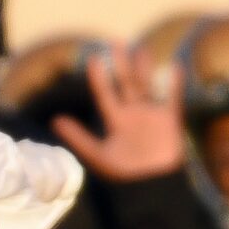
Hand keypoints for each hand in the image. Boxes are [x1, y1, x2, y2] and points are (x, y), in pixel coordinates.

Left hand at [51, 44, 184, 181]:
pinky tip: (173, 66)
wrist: (151, 186)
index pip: (105, 95)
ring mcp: (152, 115)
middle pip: (126, 84)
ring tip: (142, 49)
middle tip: (116, 42)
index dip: (99, 78)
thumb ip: (78, 138)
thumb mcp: (97, 155)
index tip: (94, 59)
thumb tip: (55, 121)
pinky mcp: (170, 120)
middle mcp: (133, 114)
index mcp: (116, 120)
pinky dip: (173, 84)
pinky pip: (172, 98)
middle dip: (122, 64)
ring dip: (145, 68)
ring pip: (147, 85)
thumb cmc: (123, 174)